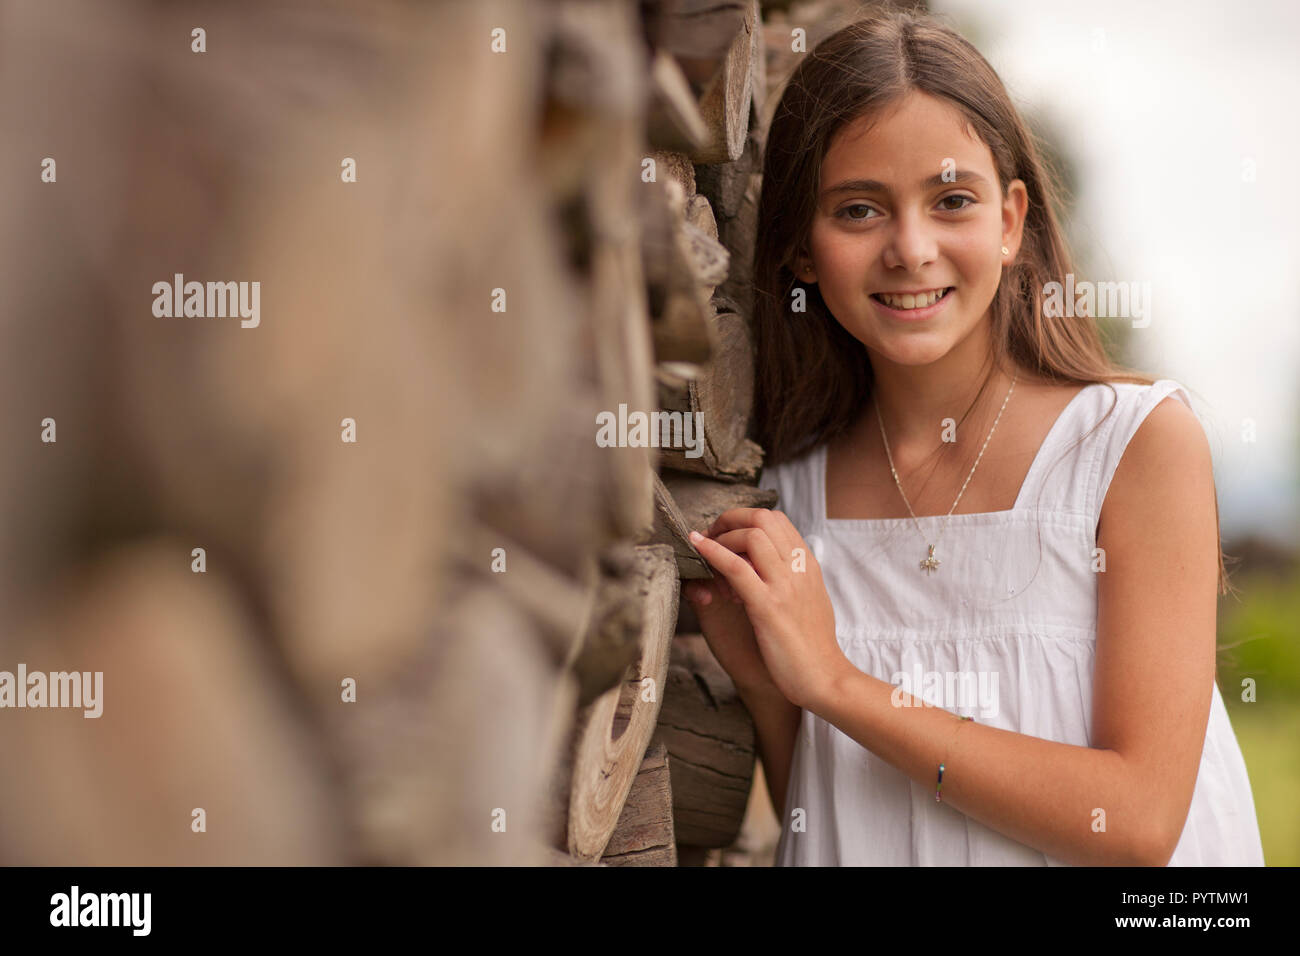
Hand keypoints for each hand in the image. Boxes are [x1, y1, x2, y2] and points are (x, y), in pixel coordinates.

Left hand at [688, 508, 846, 711]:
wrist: (825, 678)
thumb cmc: (814, 645)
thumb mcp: (809, 600)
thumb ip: (793, 578)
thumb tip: (775, 565)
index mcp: (808, 564)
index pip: (776, 519)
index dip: (745, 519)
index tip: (727, 534)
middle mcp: (799, 568)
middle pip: (762, 518)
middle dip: (730, 520)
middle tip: (711, 537)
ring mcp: (785, 585)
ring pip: (751, 536)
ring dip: (722, 538)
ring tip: (706, 554)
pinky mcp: (768, 607)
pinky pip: (737, 568)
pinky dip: (713, 552)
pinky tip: (698, 547)